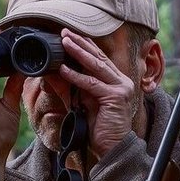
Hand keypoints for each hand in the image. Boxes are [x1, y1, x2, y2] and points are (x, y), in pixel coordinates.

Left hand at [55, 29, 137, 160]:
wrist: (112, 148)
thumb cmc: (100, 128)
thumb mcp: (84, 103)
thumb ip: (75, 88)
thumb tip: (57, 73)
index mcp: (116, 81)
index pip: (99, 59)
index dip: (84, 46)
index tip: (68, 36)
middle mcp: (122, 81)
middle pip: (98, 57)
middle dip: (80, 43)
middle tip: (64, 32)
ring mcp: (121, 88)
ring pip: (95, 66)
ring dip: (78, 52)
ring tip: (63, 42)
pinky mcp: (115, 97)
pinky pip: (91, 84)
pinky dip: (76, 76)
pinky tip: (63, 69)